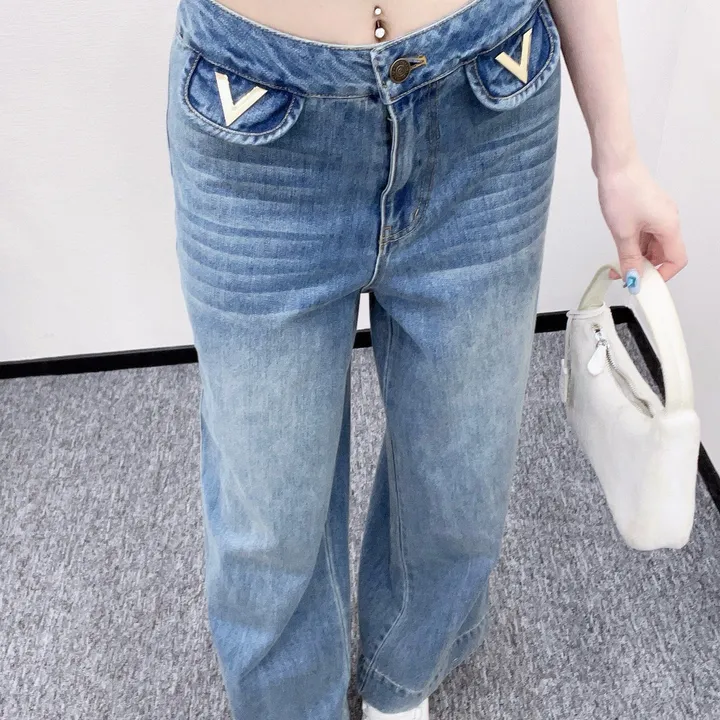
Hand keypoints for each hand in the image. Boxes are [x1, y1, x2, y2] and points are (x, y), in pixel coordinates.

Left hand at [596, 153, 687, 287]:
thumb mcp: (623, 233)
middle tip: (625, 276)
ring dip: (637, 256)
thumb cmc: (622, 190)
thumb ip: (629, 259)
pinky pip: (645, 233)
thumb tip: (633, 279)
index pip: (676, 260)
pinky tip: (619, 247)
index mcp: (669, 227)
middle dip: (646, 267)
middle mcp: (668, 220)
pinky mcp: (646, 208)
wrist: (614, 164)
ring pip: (652, 244)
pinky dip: (634, 244)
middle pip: (664, 253)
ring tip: (617, 263)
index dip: (662, 275)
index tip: (643, 283)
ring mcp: (657, 213)